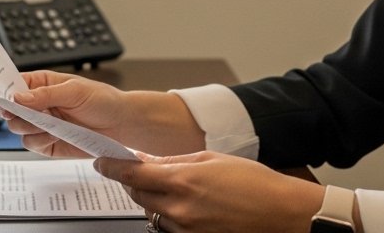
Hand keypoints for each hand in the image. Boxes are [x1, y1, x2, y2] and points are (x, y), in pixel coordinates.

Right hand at [4, 70, 132, 157]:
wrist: (121, 124)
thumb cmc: (102, 100)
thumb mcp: (75, 90)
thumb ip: (45, 94)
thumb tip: (18, 97)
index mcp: (42, 84)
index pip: (13, 84)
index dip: (3, 89)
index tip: (1, 97)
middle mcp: (39, 104)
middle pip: (11, 110)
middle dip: (15, 114)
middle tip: (26, 114)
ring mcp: (42, 124)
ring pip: (18, 129)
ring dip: (29, 128)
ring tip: (49, 125)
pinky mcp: (47, 144)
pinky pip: (31, 145)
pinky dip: (39, 141)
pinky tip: (55, 135)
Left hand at [94, 151, 325, 232]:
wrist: (281, 214)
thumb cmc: (255, 184)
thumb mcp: (212, 159)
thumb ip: (174, 159)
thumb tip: (148, 158)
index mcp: (182, 180)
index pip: (133, 173)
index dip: (112, 167)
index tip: (102, 162)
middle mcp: (179, 209)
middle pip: (137, 194)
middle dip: (134, 181)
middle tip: (140, 170)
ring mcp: (184, 230)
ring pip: (151, 213)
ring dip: (153, 199)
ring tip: (176, 188)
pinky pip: (167, 228)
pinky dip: (168, 215)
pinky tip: (187, 205)